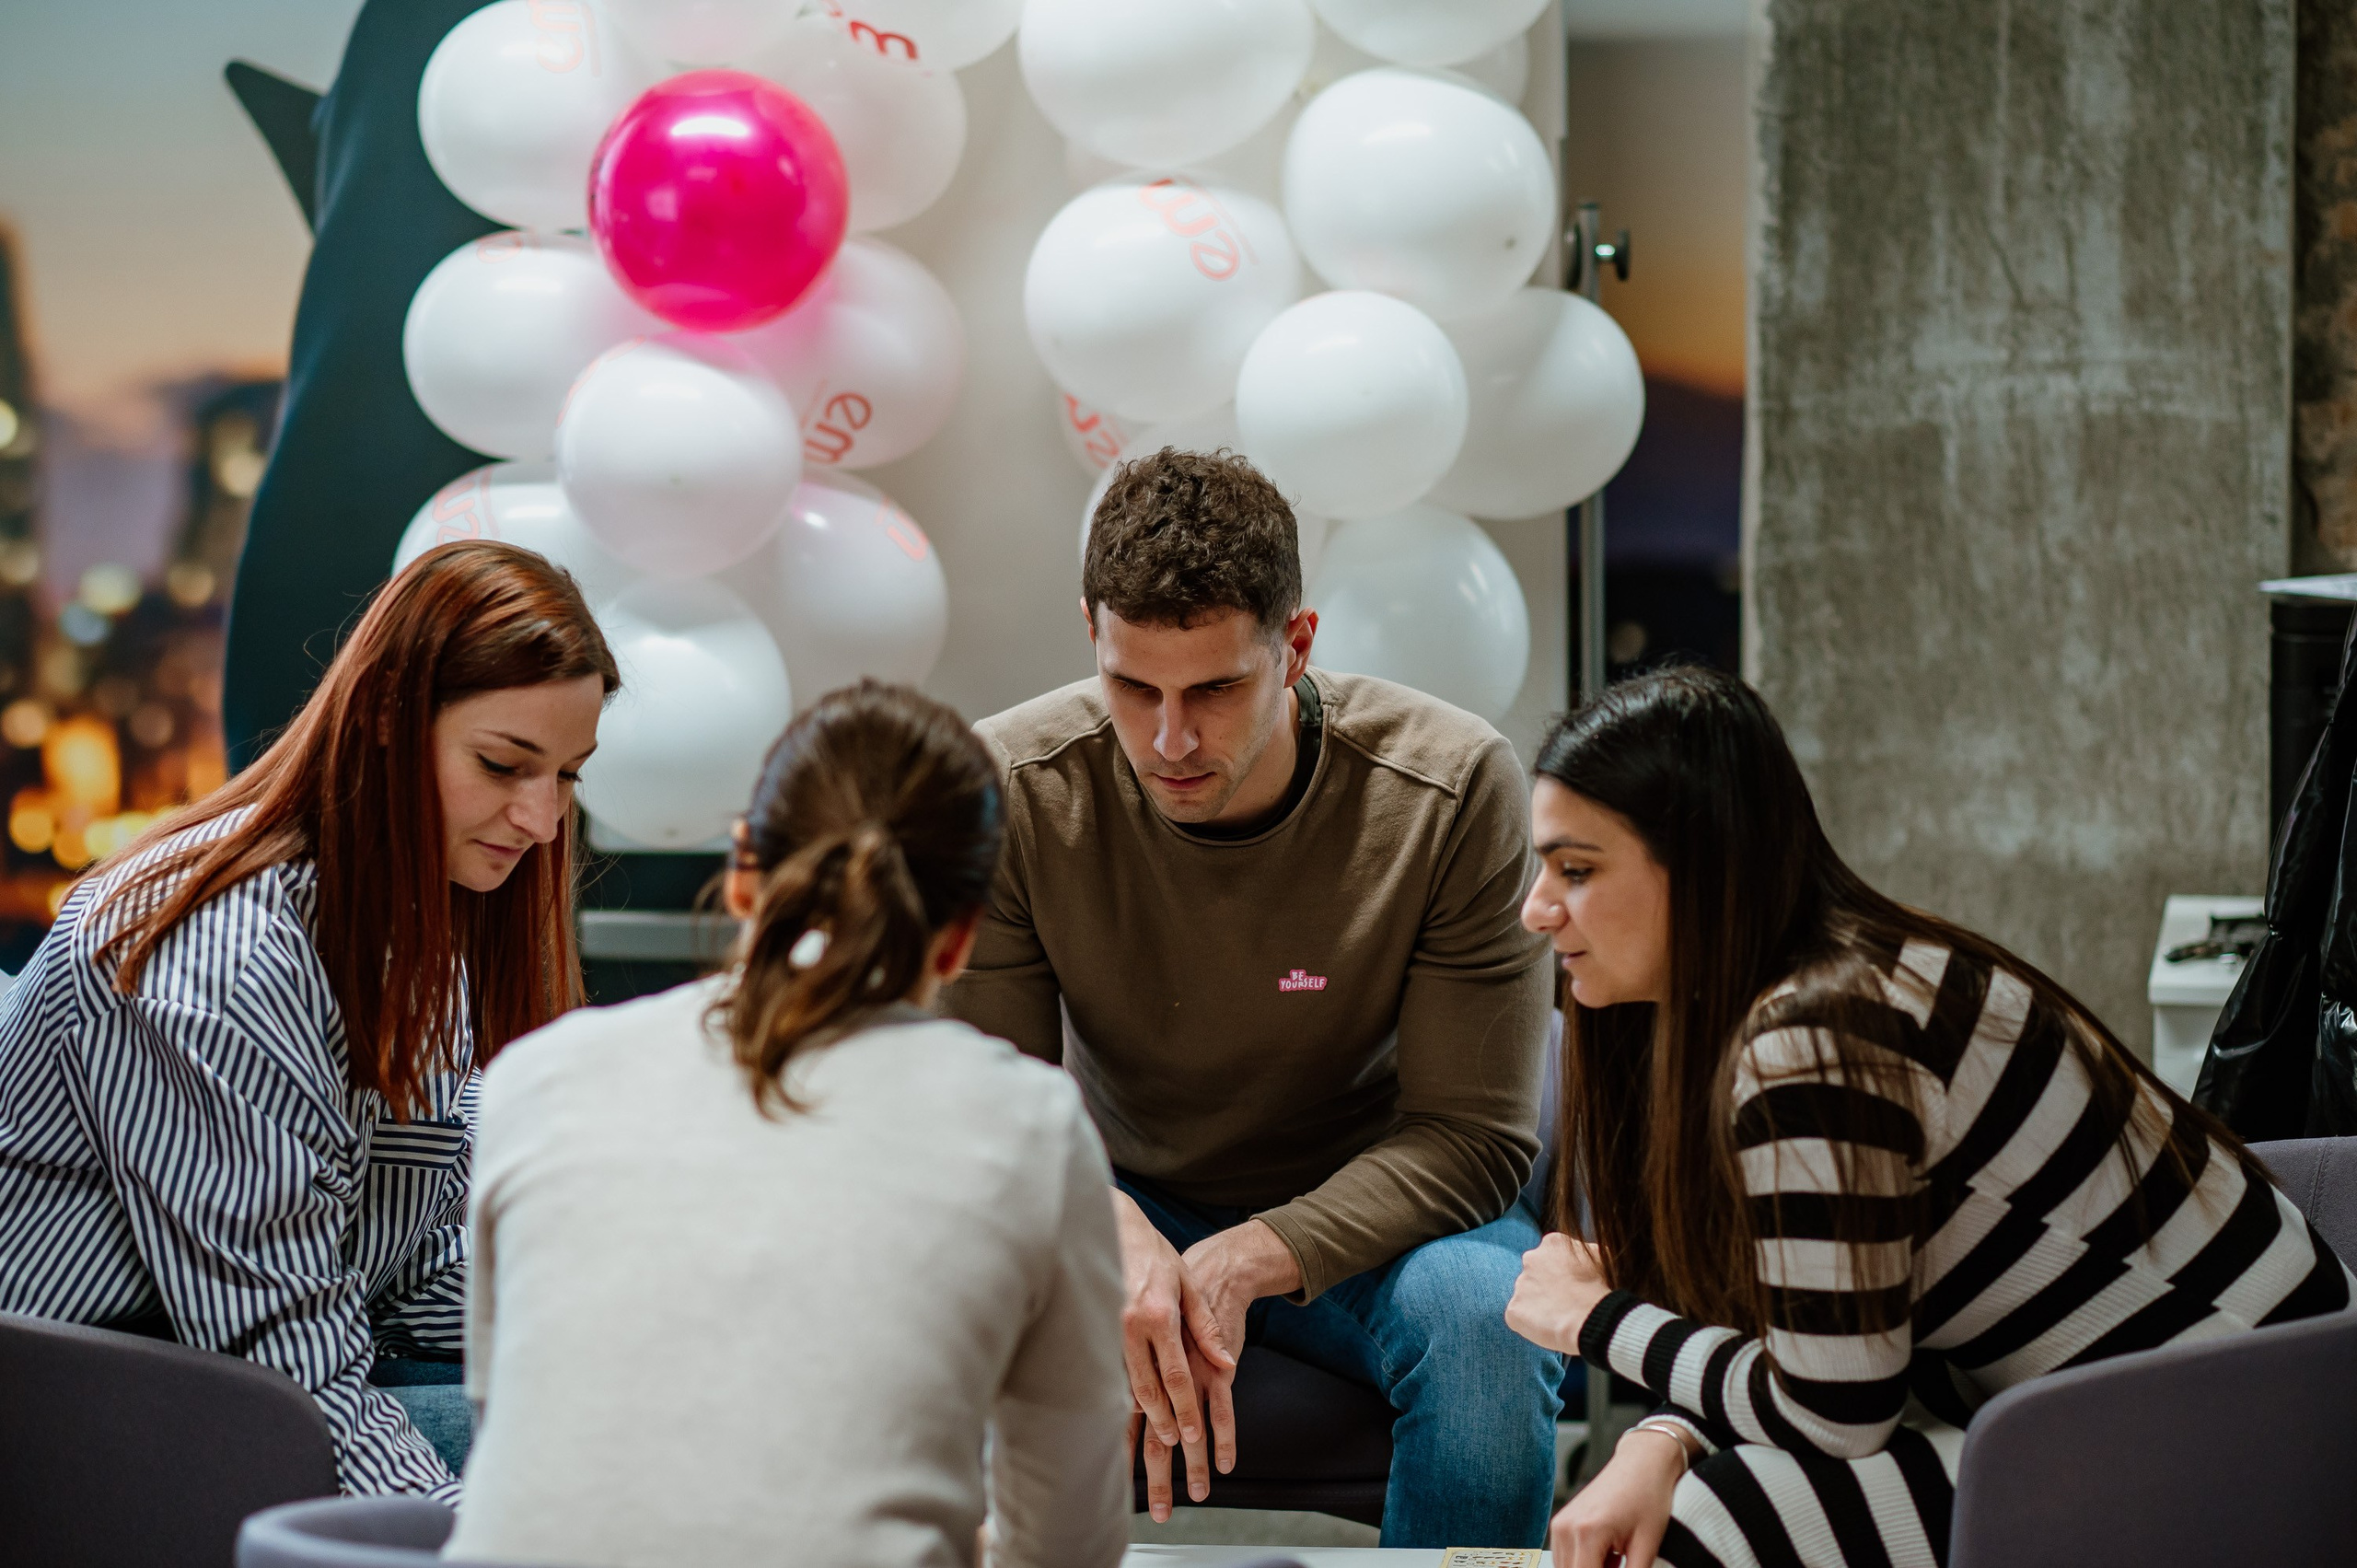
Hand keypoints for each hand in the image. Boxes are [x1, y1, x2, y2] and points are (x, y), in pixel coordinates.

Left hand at [1112, 1192, 1299, 1519]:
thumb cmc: (1167, 1298)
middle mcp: (1161, 1371)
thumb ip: (1123, 1361)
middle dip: (1159, 1474)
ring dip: (1195, 1462)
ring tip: (1197, 1493)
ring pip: (1191, 1426)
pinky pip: (1224, 1409)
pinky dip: (1225, 1437)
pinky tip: (1225, 1462)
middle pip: (1157, 1432)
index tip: (1119, 1485)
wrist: (1210, 1271)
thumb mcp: (1137, 1327)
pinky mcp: (1220, 1367)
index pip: (1127, 1418)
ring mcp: (1193, 1371)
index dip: (1125, 1453)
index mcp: (1137, 1362)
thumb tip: (1101, 1396)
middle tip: (1160, 1509)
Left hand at [1505, 1232, 1610, 1353]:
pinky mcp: (1514, 1310)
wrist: (1592, 1318)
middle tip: (1565, 1302)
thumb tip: (1584, 1254)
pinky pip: (1519, 1318)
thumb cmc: (1602, 1288)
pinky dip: (1531, 1324)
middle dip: (1547, 1287)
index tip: (1573, 1285)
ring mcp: (1520, 1285)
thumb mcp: (1603, 1257)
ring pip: (1527, 1296)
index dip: (1563, 1273)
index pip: (1552, 1256)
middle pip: (1536, 1274)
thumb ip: (1586, 1251)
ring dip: (1539, 1305)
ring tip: (1560, 1317)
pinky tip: (1549, 1328)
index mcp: (1552, 1243)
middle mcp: (1530, 1259)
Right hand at [1549, 1429, 1684, 1567]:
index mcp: (1587, 1533)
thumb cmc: (1649, 1498)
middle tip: (1622, 1563)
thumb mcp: (1647, 1546)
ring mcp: (1559, 1525)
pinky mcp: (1561, 1523)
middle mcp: (1565, 1529)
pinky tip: (1611, 1557)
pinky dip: (1585, 1565)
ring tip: (1619, 1561)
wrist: (1642, 1463)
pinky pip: (1566, 1559)